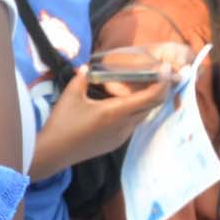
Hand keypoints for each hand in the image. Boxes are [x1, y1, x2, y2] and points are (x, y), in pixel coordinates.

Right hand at [30, 65, 178, 172]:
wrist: (54, 153)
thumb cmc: (62, 123)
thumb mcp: (70, 95)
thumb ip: (82, 77)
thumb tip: (87, 66)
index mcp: (116, 111)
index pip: (152, 97)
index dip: (163, 82)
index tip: (166, 70)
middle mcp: (124, 125)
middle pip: (152, 106)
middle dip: (158, 90)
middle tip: (157, 75)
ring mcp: (122, 136)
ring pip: (143, 116)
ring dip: (146, 102)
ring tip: (139, 88)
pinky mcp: (116, 143)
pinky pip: (132, 124)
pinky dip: (134, 112)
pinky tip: (122, 106)